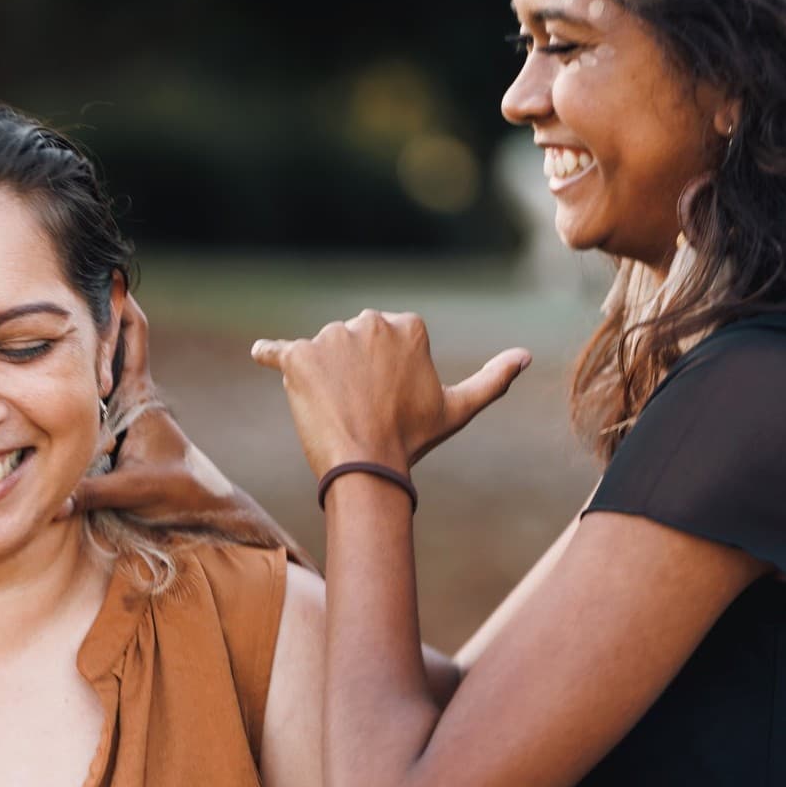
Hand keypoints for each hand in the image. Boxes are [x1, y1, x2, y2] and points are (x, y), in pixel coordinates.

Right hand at [59, 296, 318, 568]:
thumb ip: (94, 492)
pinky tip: (46, 373)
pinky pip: (90, 400)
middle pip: (108, 344)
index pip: (134, 335)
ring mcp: (122, 414)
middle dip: (87, 318)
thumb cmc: (182, 493)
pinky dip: (74, 383)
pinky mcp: (115, 435)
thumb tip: (51, 502)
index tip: (106, 272)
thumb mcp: (137, 490)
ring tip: (49, 321)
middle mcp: (131, 397)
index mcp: (141, 395)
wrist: (205, 510)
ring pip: (95, 371)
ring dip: (76, 349)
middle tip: (61, 290)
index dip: (121, 302)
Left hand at [250, 309, 529, 477]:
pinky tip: (259, 353)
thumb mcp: (459, 408)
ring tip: (335, 413)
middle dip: (352, 371)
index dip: (384, 375)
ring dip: (323, 377)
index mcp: (407, 325)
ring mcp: (330, 337)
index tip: (387, 401)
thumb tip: (526, 356)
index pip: (386, 342)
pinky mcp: (296, 355)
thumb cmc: (414, 439)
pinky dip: (268, 353)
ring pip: (321, 354)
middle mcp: (369, 321)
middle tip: (361, 410)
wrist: (368, 465)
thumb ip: (493, 378)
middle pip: (352, 343)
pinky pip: (276, 350)